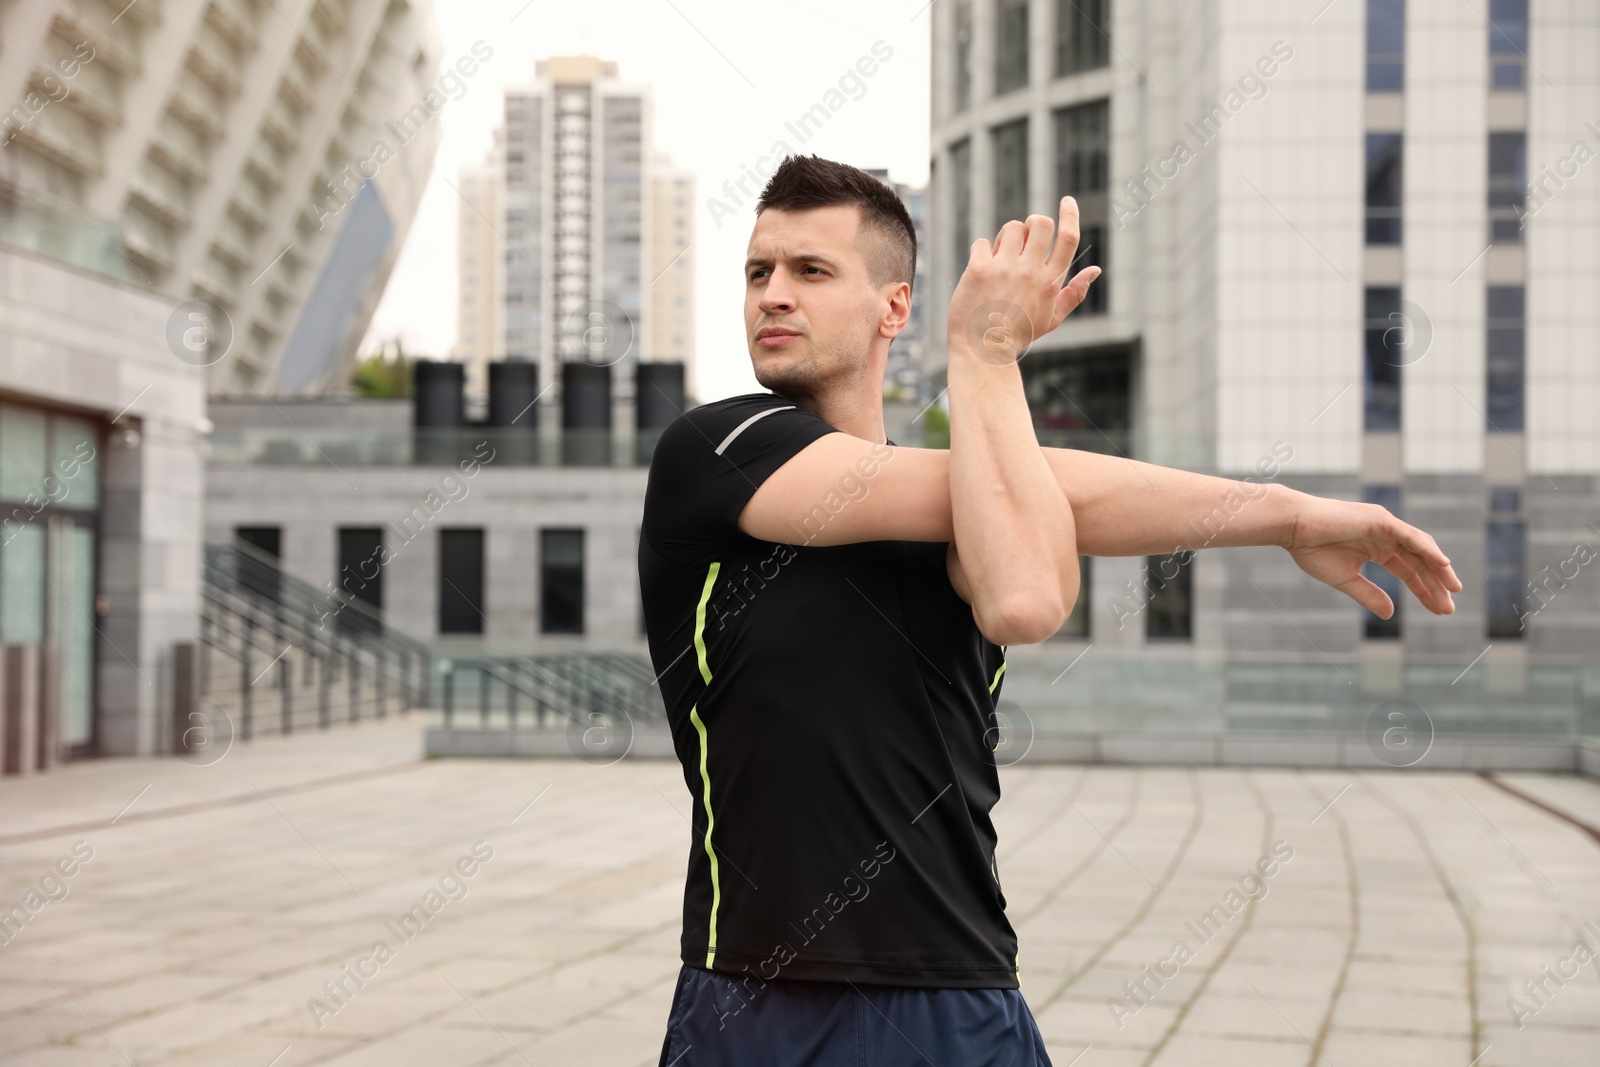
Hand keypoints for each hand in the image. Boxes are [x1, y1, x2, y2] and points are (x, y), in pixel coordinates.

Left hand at [946, 196, 1101, 363]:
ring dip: (1007, 236)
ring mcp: (1004, 269)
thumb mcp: (1052, 318)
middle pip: (1041, 223)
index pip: (1068, 238)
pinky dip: (981, 251)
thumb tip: (1096, 270)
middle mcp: (1029, 272)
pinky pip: (982, 242)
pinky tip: (981, 269)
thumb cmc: (1019, 334)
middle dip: (1034, 223)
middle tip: (1025, 239)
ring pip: (1012, 227)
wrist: (982, 350)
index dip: (1070, 215)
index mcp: (1050, 282)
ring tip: (1001, 256)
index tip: (1067, 201)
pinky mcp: (979, 269)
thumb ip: (1075, 293)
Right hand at [1282, 492, 1462, 616]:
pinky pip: (1410, 536)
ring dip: (1439, 569)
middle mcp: (1386, 536)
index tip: (1439, 610)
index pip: (1409, 571)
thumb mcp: (1345, 580)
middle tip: (1449, 609)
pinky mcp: (1381, 520)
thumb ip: (1369, 595)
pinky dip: (1428, 549)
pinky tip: (1443, 564)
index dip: (1424, 591)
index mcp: (1377, 549)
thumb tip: (1390, 614)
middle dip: (1435, 585)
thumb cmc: (1312, 550)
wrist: (1294, 528)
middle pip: (1420, 563)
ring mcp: (1385, 526)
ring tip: (1453, 589)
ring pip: (1421, 549)